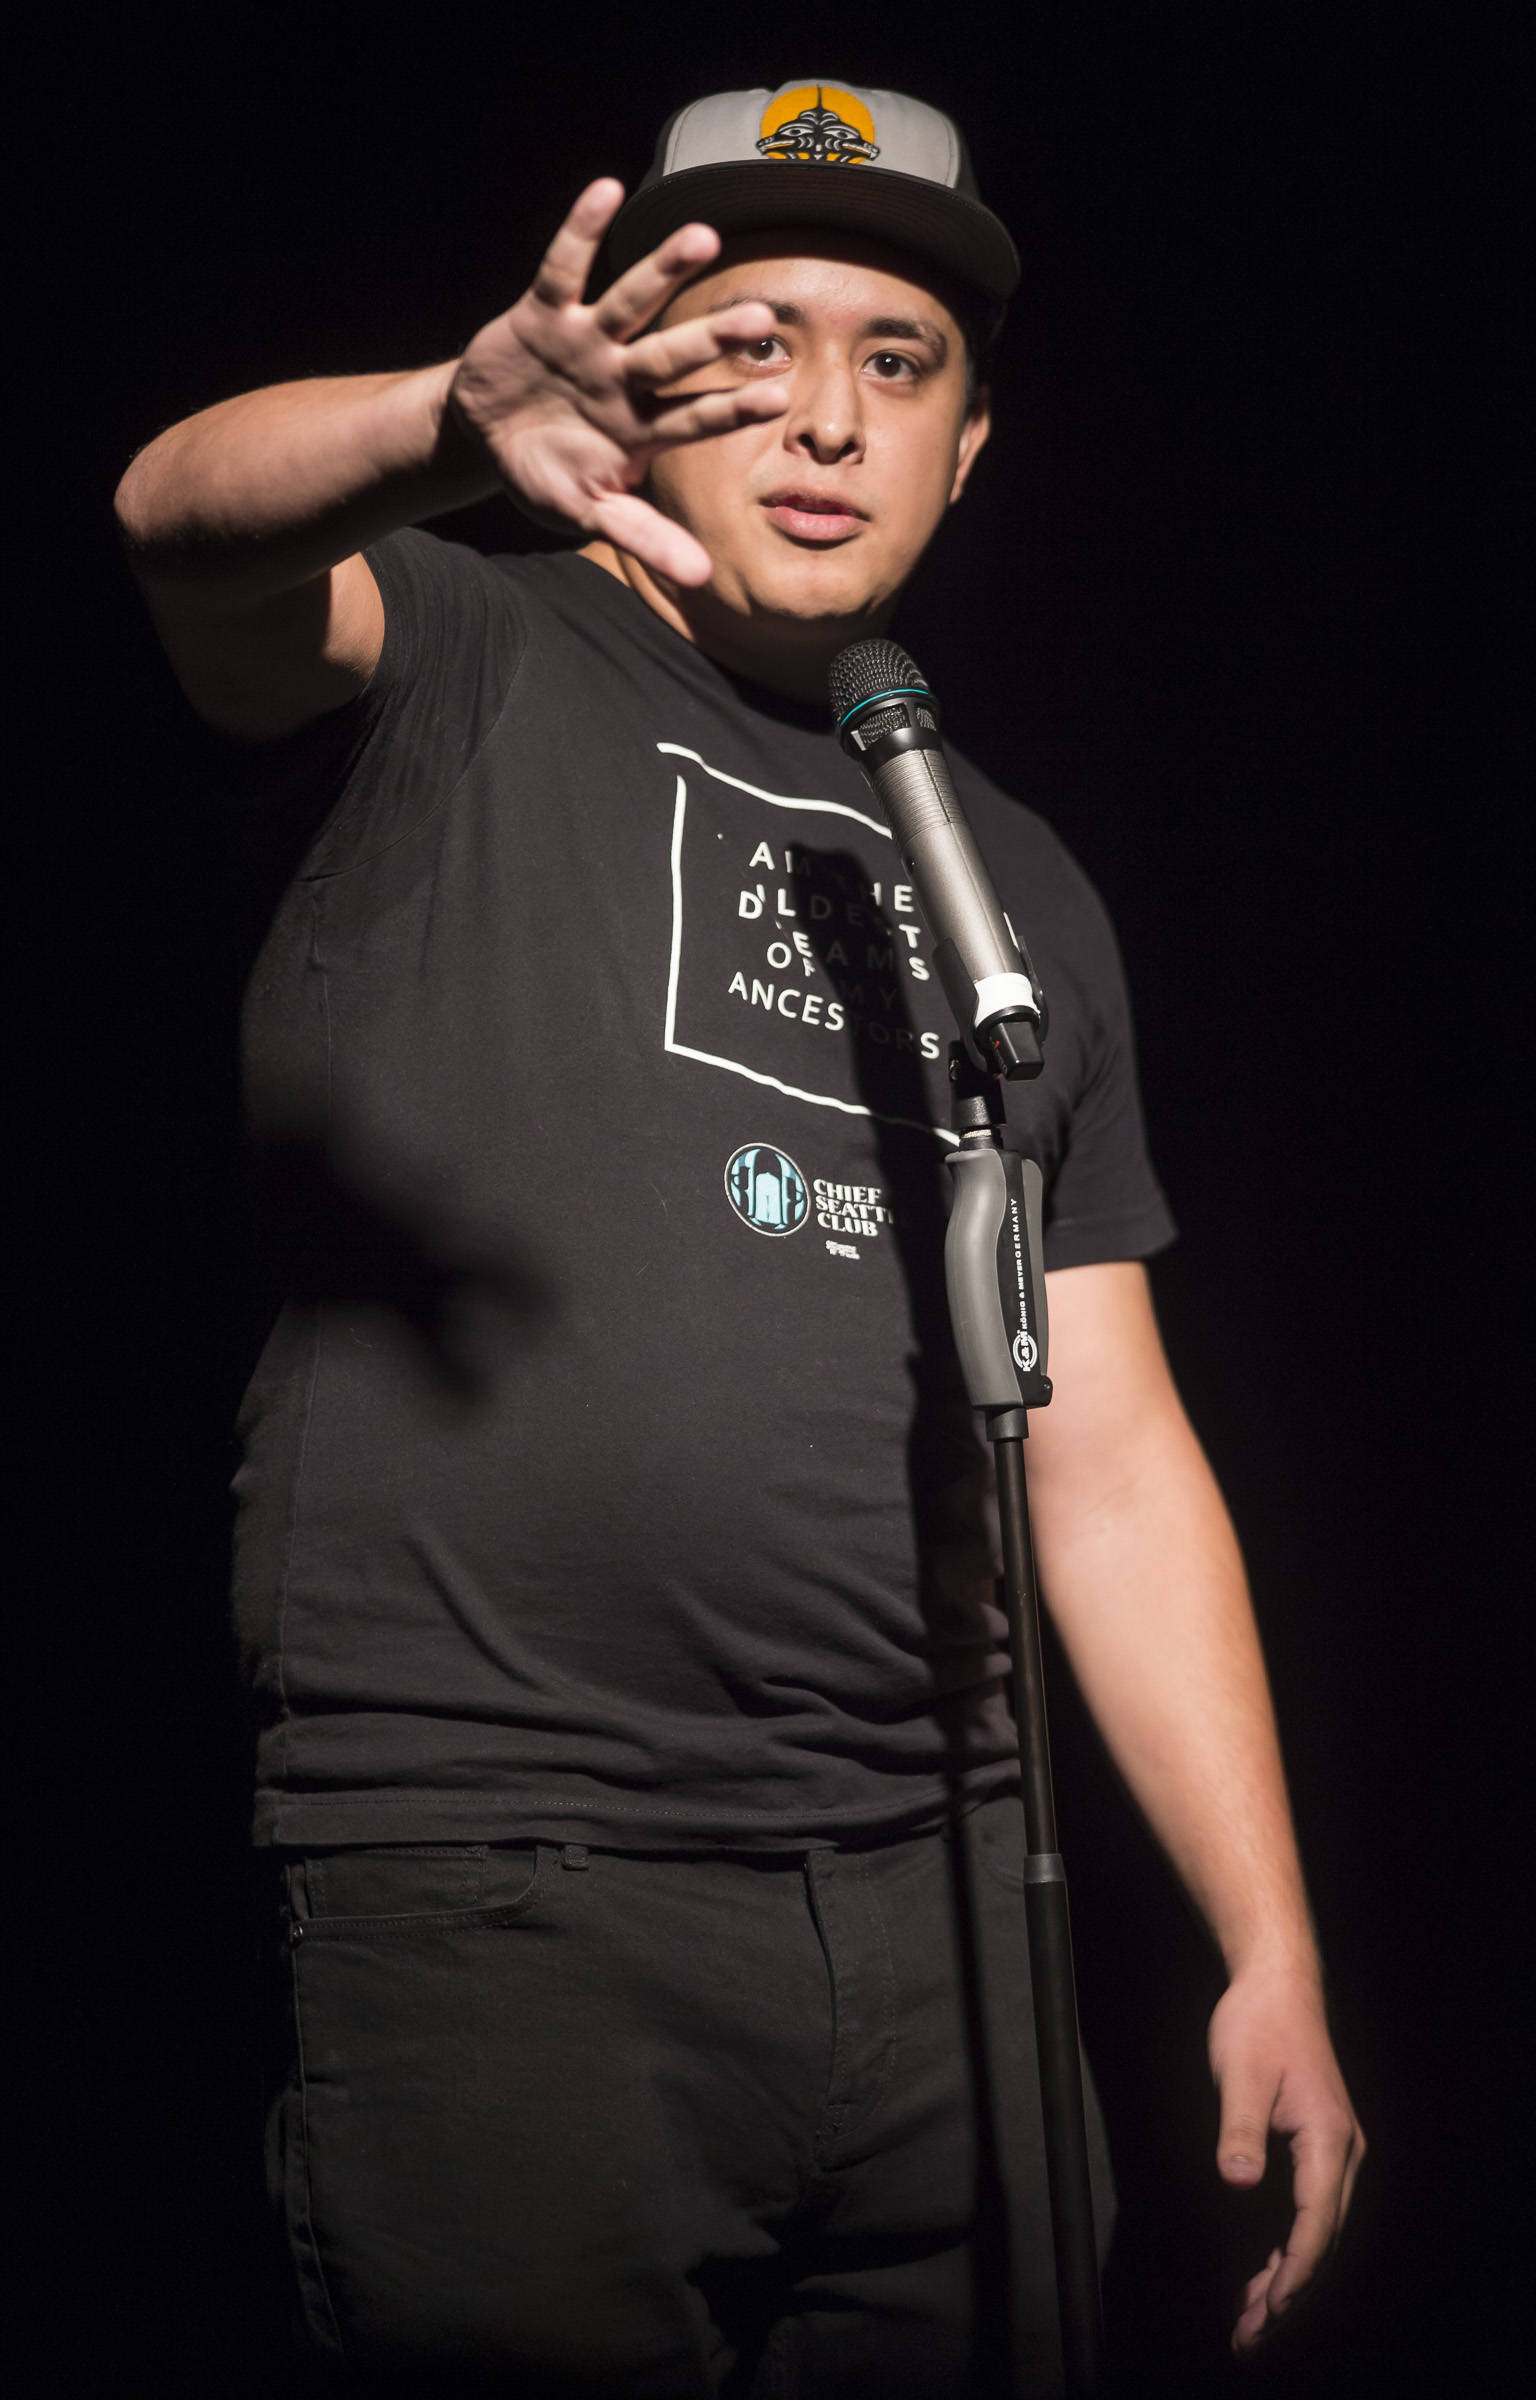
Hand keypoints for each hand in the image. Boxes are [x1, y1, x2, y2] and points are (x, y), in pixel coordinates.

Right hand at [446, 179, 785, 585]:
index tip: (778, 397)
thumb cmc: (548, 475)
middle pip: (672, 355)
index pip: (695, 417)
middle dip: (710, 338)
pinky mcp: (545, 314)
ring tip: (702, 236)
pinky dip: (580, 231)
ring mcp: (588, 342)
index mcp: (641, 428)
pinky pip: (563, 268)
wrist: (485, 438)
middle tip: (758, 315)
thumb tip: (701, 580)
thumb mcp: (587, 513)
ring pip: (631, 302)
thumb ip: (643, 538)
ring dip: (662, 271)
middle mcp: (625, 378)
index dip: (731, 407)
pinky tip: (606, 189)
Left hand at [1207, 1963, 1364, 2354]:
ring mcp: (1334, 2155)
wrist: (1278, 1986)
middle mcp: (1342, 2156)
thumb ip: (1239, 2130)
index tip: (1269, 2312)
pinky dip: (1286, 2250)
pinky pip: (1307, 2214)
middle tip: (1248, 2339)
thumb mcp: (1238, 2073)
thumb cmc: (1257, 2025)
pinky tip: (1262, 2275)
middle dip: (1287, 2294)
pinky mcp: (1317, 2151)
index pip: (1316, 2225)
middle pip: (1321, 2241)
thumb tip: (1238, 2183)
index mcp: (1329, 2142)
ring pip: (1316, 2233)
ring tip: (1250, 2324)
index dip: (1293, 2274)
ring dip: (1286, 2278)